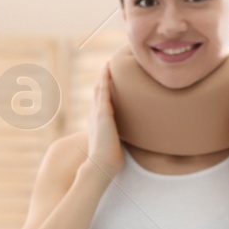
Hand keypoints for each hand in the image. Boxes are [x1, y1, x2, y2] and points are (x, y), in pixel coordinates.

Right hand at [86, 63, 123, 177]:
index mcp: (97, 124)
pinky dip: (104, 79)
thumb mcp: (116, 147)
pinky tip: (108, 69)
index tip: (108, 85)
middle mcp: (94, 116)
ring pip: (99, 89)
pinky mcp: (102, 113)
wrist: (102, 165)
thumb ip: (122, 141)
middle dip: (102, 82)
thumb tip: (134, 142)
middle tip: (107, 68)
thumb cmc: (111, 161)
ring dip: (103, 76)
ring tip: (108, 64)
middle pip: (97, 94)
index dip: (103, 94)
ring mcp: (97, 113)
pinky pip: (103, 90)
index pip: (100, 105)